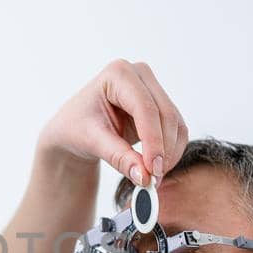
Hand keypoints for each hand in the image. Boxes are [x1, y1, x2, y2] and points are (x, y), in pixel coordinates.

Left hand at [38, 59, 187, 183]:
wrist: (76, 128)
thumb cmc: (77, 127)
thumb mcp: (92, 141)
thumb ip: (118, 157)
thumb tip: (144, 177)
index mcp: (118, 73)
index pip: (145, 108)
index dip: (153, 140)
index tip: (153, 170)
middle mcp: (140, 75)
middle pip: (165, 114)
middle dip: (163, 150)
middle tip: (154, 180)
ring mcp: (153, 88)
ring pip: (175, 123)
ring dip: (169, 154)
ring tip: (152, 178)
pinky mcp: (161, 105)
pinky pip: (177, 130)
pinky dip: (171, 151)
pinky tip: (156, 168)